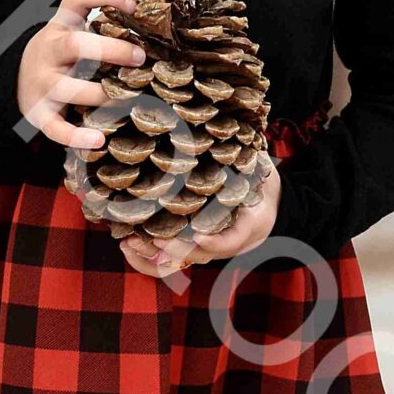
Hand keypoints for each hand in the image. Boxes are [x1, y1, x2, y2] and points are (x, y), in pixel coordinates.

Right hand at [18, 0, 149, 147]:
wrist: (14, 80)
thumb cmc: (59, 54)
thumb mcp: (75, 29)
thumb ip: (105, 16)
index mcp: (61, 26)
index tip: (133, 5)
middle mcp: (50, 52)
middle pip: (76, 46)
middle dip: (111, 50)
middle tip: (139, 57)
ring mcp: (43, 83)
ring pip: (68, 89)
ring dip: (102, 95)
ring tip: (128, 100)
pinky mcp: (40, 113)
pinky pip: (56, 127)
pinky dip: (77, 136)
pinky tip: (98, 139)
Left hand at [117, 159, 280, 282]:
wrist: (265, 205)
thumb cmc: (258, 182)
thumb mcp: (259, 168)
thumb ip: (245, 157)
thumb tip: (228, 132)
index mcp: (247, 225)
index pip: (231, 240)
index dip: (215, 242)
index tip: (199, 234)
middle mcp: (224, 243)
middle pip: (197, 255)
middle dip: (174, 248)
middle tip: (153, 238)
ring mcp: (206, 248)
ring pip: (179, 262)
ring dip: (153, 256)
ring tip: (129, 243)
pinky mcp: (191, 247)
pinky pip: (169, 262)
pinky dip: (148, 258)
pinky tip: (127, 244)